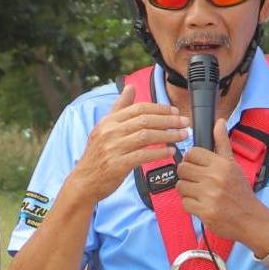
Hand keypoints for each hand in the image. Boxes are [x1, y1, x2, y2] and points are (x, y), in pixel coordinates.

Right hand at [67, 84, 188, 203]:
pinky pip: (143, 155)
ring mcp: (113, 148)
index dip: (160, 109)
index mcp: (108, 121)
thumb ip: (119, 108)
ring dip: (168, 135)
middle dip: (168, 120)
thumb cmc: (98, 156)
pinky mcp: (118, 165)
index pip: (139, 109)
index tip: (175, 112)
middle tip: (184, 123)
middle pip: (145, 120)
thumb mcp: (104, 128)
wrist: (84, 182)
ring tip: (182, 136)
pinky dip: (159, 153)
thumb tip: (130, 87)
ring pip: (146, 136)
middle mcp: (110, 132)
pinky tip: (170, 152)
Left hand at [177, 118, 268, 244]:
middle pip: (182, 169)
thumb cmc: (241, 191)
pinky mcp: (204, 211)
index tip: (197, 167)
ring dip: (187, 191)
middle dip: (187, 176)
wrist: (251, 219)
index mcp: (221, 164)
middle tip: (198, 182)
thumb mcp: (233, 165)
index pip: (192, 153)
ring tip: (200, 194)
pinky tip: (202, 205)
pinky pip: (184, 203)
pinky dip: (191, 205)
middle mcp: (215, 177)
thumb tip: (219, 121)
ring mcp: (209, 195)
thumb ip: (222, 143)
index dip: (191, 160)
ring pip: (181, 186)